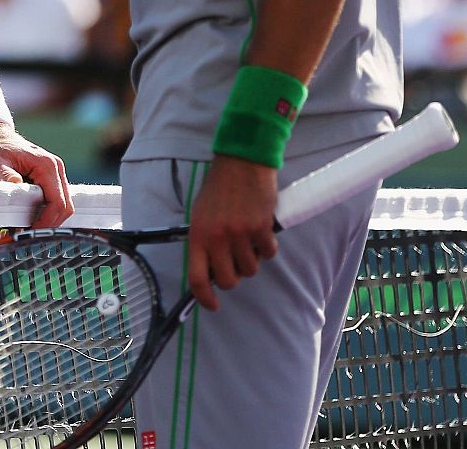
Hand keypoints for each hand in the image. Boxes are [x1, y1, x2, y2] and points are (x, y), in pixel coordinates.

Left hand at [0, 120, 73, 227]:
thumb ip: (5, 175)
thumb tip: (16, 186)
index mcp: (46, 165)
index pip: (58, 201)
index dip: (47, 222)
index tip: (30, 234)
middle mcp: (55, 168)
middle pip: (65, 206)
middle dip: (49, 224)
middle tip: (28, 237)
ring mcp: (54, 173)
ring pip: (62, 205)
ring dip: (48, 220)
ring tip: (26, 230)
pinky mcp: (49, 179)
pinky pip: (54, 200)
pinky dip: (45, 213)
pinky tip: (29, 220)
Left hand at [185, 154, 278, 310]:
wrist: (242, 161)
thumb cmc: (219, 187)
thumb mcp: (201, 213)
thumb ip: (204, 241)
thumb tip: (210, 270)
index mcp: (198, 234)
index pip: (197, 277)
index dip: (204, 297)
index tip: (213, 305)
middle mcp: (218, 237)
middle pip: (229, 280)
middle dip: (234, 276)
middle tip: (236, 261)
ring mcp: (240, 234)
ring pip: (251, 269)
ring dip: (252, 259)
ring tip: (249, 238)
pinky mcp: (262, 228)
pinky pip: (269, 254)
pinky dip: (268, 247)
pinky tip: (262, 231)